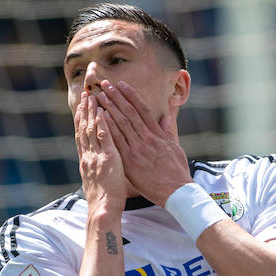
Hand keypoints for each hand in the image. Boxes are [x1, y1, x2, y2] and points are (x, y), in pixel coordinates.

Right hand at [74, 91, 126, 209]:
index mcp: (85, 161)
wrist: (103, 210)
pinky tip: (103, 112)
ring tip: (93, 97)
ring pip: (92, 130)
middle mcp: (88, 156)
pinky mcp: (107, 159)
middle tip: (85, 95)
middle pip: (83, 129)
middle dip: (84, 111)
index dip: (80, 120)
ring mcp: (96, 157)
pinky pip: (104, 138)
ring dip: (92, 112)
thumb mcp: (95, 182)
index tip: (81, 107)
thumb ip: (95, 170)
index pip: (81, 136)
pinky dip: (103, 124)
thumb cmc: (103, 200)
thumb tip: (94, 167)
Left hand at [95, 80, 191, 205]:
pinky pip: (117, 141)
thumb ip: (168, 129)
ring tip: (98, 96)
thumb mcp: (175, 146)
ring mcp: (138, 149)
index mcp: (157, 134)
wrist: (176, 191)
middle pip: (129, 112)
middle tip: (104, 85)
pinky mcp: (130, 161)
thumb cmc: (176, 171)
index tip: (121, 84)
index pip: (142, 109)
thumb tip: (167, 113)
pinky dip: (108, 128)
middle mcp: (147, 138)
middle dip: (116, 97)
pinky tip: (100, 118)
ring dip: (109, 108)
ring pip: (121, 123)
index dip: (131, 95)